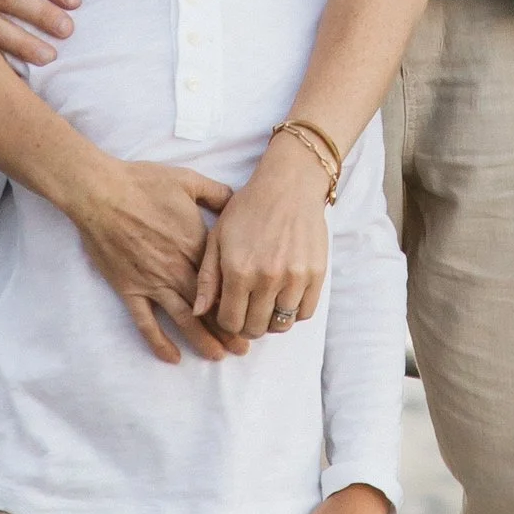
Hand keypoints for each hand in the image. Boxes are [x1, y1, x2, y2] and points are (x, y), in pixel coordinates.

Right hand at [60, 151, 248, 365]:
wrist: (102, 192)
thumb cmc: (144, 183)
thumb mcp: (189, 180)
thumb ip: (217, 193)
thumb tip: (239, 201)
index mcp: (196, 244)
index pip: (224, 278)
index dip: (239, 297)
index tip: (254, 311)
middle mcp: (178, 268)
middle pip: (208, 305)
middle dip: (228, 328)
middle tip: (244, 347)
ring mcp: (153, 282)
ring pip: (183, 318)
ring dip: (202, 339)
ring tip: (218, 356)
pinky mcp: (130, 289)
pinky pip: (146, 323)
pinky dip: (159, 342)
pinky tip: (173, 357)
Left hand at [195, 128, 332, 338]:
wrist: (289, 185)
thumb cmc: (249, 208)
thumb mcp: (218, 237)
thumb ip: (207, 278)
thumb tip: (197, 312)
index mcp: (238, 270)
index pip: (230, 322)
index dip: (227, 322)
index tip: (229, 311)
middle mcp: (267, 278)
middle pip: (255, 328)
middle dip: (247, 325)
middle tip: (248, 310)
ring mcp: (294, 277)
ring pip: (281, 324)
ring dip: (271, 320)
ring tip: (266, 303)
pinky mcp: (316, 273)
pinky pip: (304, 313)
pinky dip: (294, 312)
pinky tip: (285, 297)